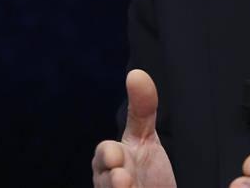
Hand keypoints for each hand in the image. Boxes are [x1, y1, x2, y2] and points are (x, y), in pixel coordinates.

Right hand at [92, 69, 176, 187]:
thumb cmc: (145, 173)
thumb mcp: (145, 139)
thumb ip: (142, 108)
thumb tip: (136, 73)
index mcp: (112, 165)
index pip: (104, 158)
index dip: (108, 157)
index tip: (119, 155)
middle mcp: (110, 185)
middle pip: (104, 184)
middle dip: (111, 182)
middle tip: (123, 177)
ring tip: (129, 186)